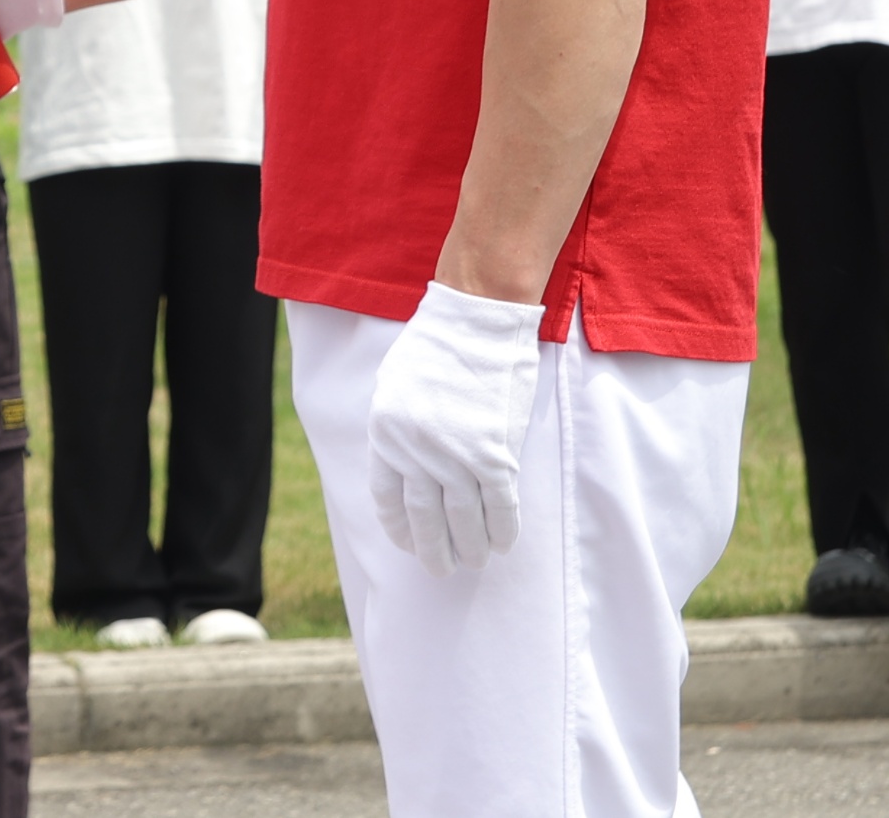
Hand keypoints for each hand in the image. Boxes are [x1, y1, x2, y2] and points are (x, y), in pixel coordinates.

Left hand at [366, 281, 541, 574]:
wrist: (476, 319)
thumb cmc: (436, 345)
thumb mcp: (394, 385)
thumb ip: (396, 427)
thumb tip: (404, 464)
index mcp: (385, 433)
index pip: (388, 498)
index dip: (400, 528)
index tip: (409, 543)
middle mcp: (415, 451)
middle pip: (425, 518)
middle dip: (435, 550)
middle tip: (443, 569)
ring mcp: (455, 455)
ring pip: (463, 519)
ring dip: (471, 546)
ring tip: (476, 562)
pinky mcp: (495, 453)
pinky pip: (500, 505)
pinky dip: (503, 528)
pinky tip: (504, 543)